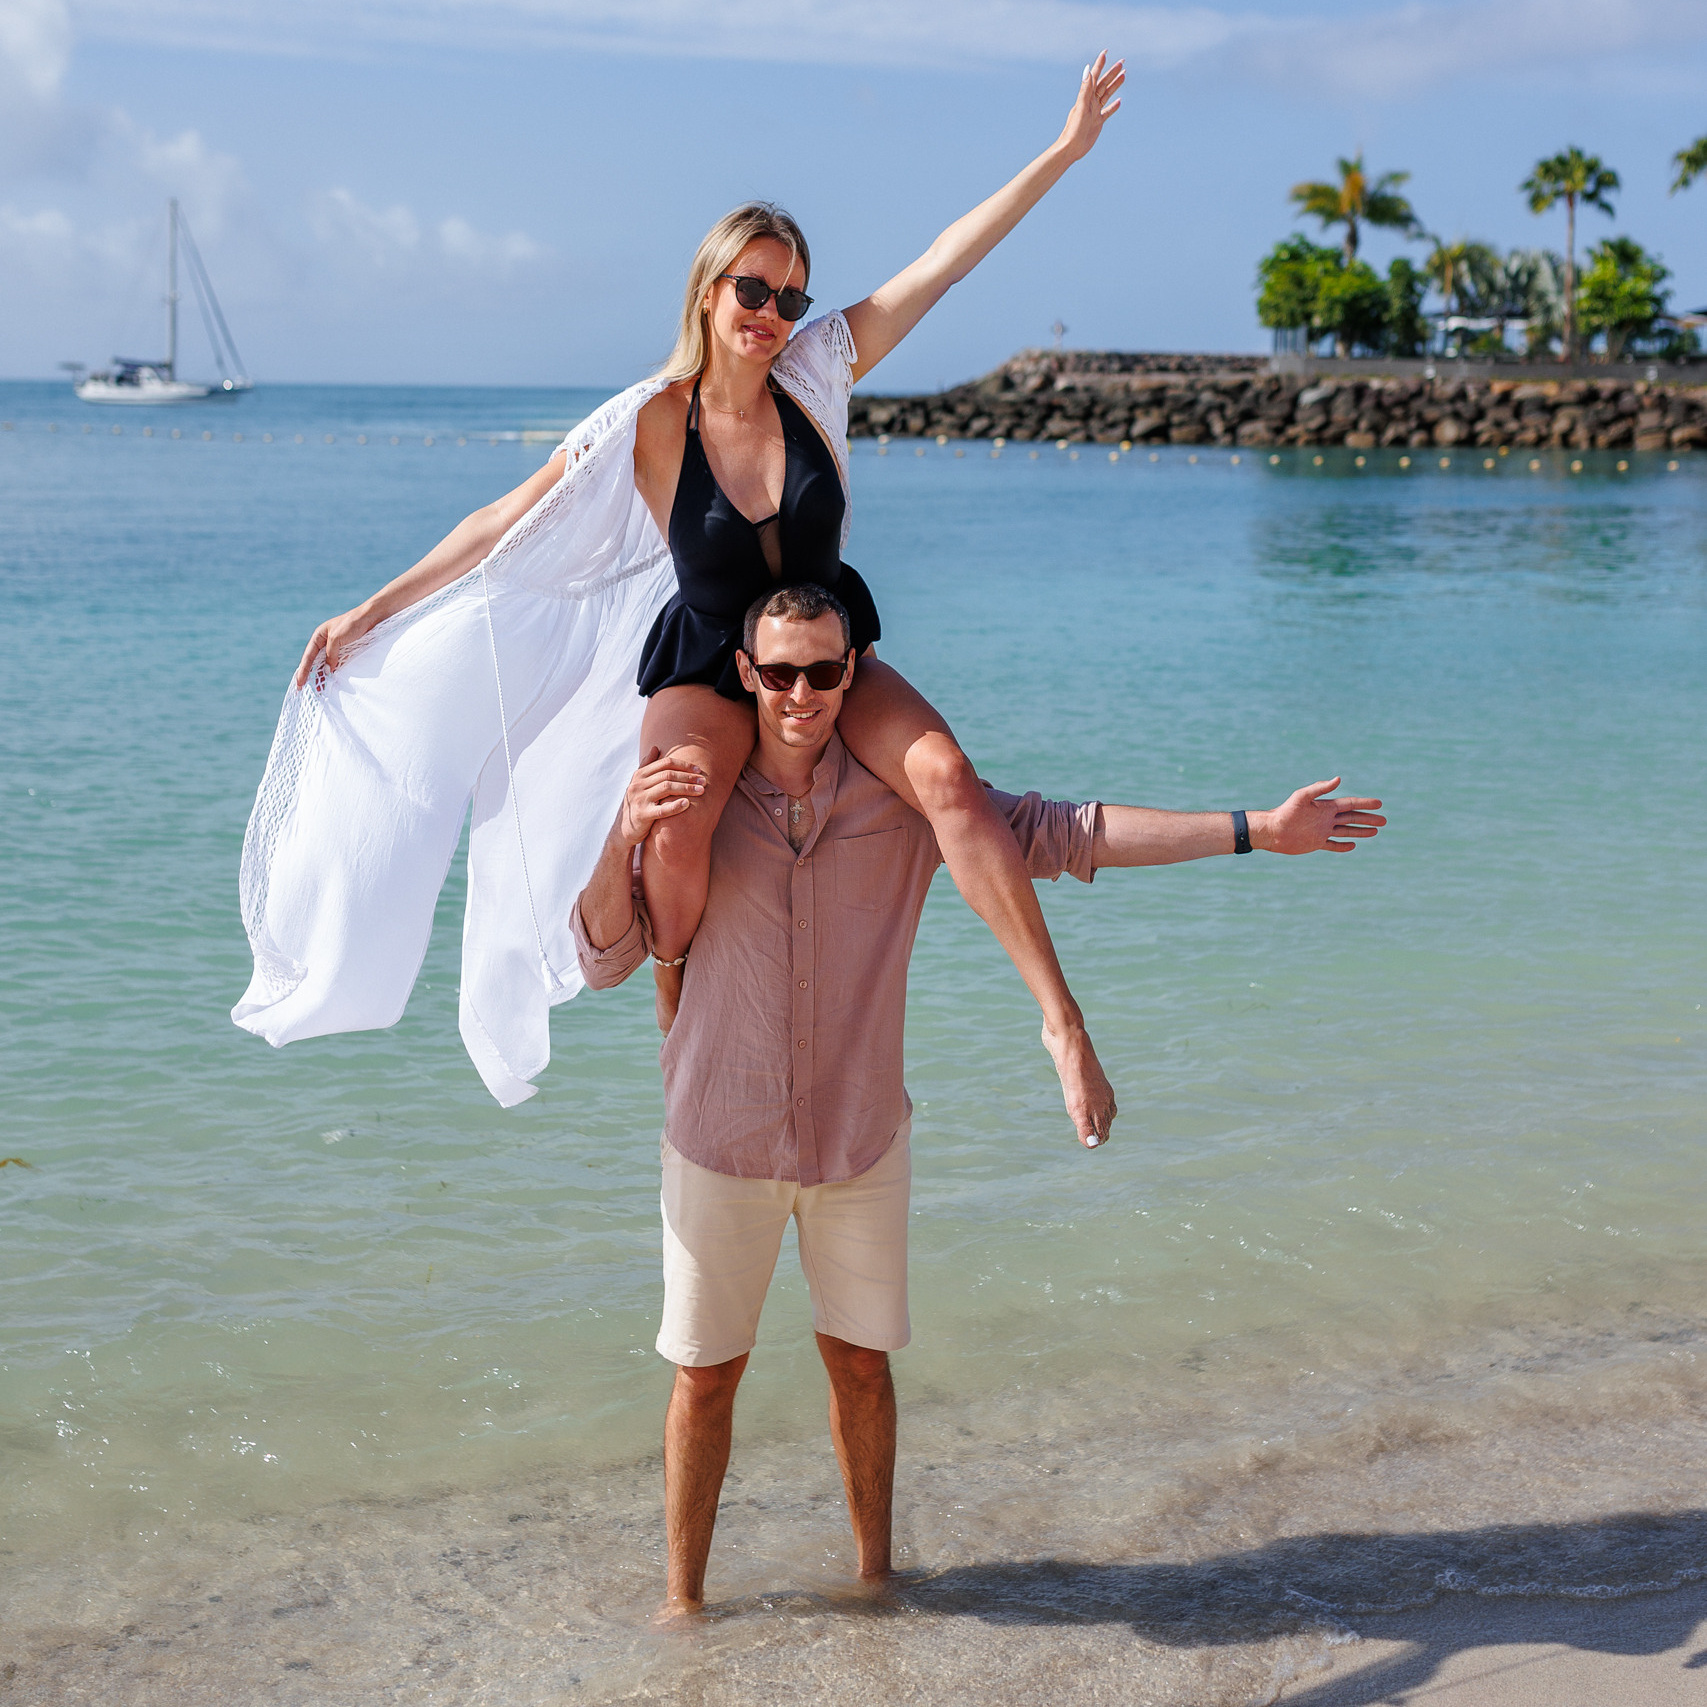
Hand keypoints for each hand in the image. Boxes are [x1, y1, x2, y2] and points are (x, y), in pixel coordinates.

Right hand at [294, 604, 376, 688]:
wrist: (371, 618)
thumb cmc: (352, 624)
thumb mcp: (337, 639)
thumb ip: (330, 655)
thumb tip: (326, 671)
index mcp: (319, 636)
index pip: (308, 656)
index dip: (303, 670)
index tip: (299, 683)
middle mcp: (325, 642)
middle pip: (314, 661)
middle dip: (310, 675)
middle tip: (303, 689)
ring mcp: (335, 647)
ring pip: (325, 664)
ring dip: (322, 676)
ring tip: (319, 690)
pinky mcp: (346, 651)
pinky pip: (336, 664)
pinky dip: (333, 673)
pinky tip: (331, 680)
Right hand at [618, 746, 705, 847]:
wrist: (622, 828)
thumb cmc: (636, 803)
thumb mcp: (637, 783)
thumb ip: (646, 765)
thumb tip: (655, 747)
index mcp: (639, 775)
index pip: (665, 764)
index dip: (684, 765)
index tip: (698, 770)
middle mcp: (638, 784)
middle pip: (668, 775)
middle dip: (688, 777)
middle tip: (704, 781)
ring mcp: (639, 799)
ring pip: (667, 788)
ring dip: (687, 788)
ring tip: (701, 791)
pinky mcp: (642, 815)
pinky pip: (662, 810)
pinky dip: (675, 806)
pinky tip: (687, 804)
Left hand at [1054, 51, 1123, 163]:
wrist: (1071, 149)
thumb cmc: (1074, 129)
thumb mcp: (1081, 107)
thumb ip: (1085, 89)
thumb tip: (1087, 70)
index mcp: (1086, 96)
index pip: (1094, 76)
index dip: (1100, 64)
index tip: (1106, 52)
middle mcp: (1090, 102)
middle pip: (1103, 84)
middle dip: (1112, 72)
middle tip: (1123, 61)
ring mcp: (1094, 112)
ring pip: (1107, 95)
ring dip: (1115, 85)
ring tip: (1124, 75)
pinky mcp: (1097, 123)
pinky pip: (1107, 112)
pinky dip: (1113, 106)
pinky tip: (1119, 101)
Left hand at [1253, 779, 1385, 854]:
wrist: (1272, 831)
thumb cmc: (1285, 812)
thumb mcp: (1302, 797)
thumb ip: (1320, 788)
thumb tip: (1339, 779)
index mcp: (1325, 807)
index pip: (1350, 804)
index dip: (1365, 803)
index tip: (1379, 803)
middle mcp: (1326, 818)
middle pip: (1352, 818)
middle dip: (1368, 818)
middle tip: (1384, 820)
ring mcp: (1322, 831)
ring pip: (1346, 831)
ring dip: (1361, 831)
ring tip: (1375, 832)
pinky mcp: (1316, 842)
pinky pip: (1333, 844)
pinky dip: (1343, 846)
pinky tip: (1353, 845)